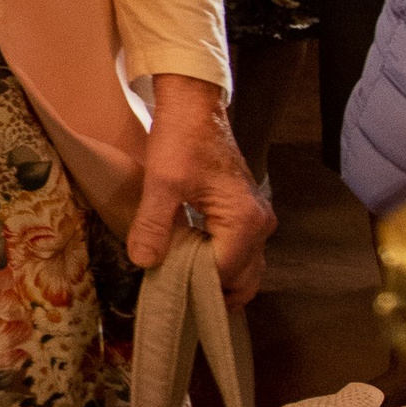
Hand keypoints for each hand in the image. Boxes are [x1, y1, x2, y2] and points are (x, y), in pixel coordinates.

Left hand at [129, 73, 274, 302]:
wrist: (195, 107)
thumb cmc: (182, 139)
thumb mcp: (162, 182)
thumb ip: (154, 225)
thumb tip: (145, 262)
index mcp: (245, 220)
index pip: (224, 272)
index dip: (195, 284)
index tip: (166, 289)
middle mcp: (260, 224)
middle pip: (244, 278)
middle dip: (213, 292)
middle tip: (178, 298)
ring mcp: (256, 219)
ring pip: (245, 267)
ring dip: (218, 280)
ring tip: (183, 287)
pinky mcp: (245, 213)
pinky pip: (239, 251)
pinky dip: (220, 264)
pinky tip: (192, 266)